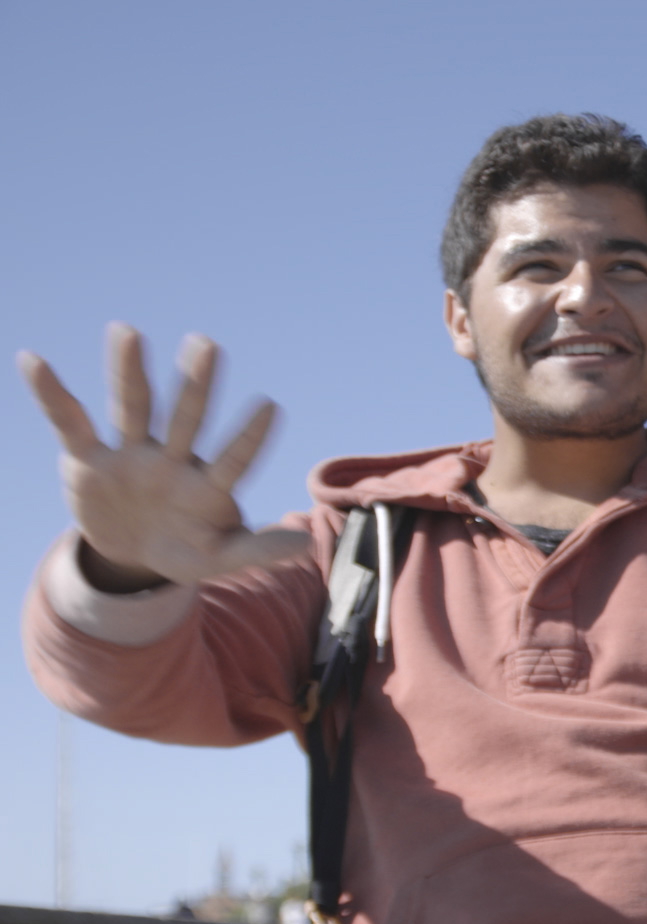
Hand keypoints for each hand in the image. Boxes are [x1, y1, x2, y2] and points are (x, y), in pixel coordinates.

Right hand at [18, 324, 308, 590]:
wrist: (133, 556)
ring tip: (126, 332)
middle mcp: (173, 459)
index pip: (234, 458)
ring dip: (129, 371)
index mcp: (208, 485)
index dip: (250, 437)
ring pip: (133, 406)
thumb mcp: (217, 559)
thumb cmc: (186, 550)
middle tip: (207, 344)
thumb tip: (304, 545)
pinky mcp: (89, 460)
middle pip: (186, 417)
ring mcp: (131, 455)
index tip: (270, 405)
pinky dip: (51, 394)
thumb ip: (255, 549)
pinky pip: (69, 421)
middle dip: (195, 384)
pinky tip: (33, 362)